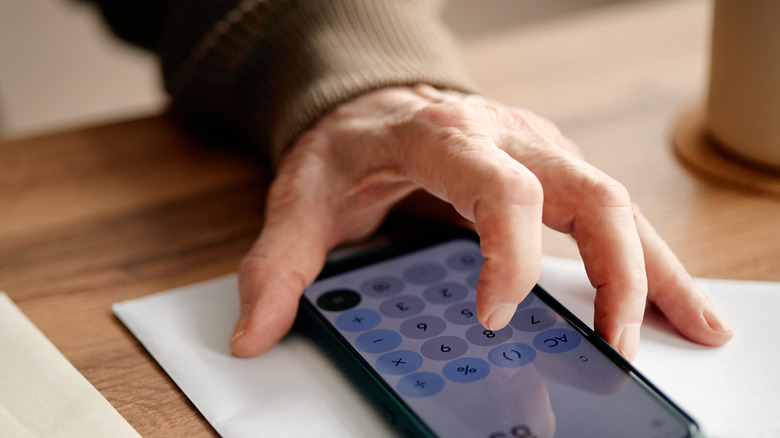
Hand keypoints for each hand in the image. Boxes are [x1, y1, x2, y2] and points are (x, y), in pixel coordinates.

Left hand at [229, 85, 732, 359]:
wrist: (376, 106)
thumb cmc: (349, 146)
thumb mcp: (303, 196)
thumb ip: (279, 264)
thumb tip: (254, 334)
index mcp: (446, 140)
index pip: (503, 190)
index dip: (511, 255)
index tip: (495, 319)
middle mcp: (508, 140)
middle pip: (591, 196)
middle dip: (617, 275)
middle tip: (616, 349)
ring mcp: (540, 154)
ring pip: (620, 205)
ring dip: (655, 272)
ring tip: (690, 331)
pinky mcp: (554, 174)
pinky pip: (614, 215)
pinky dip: (649, 260)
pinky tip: (673, 302)